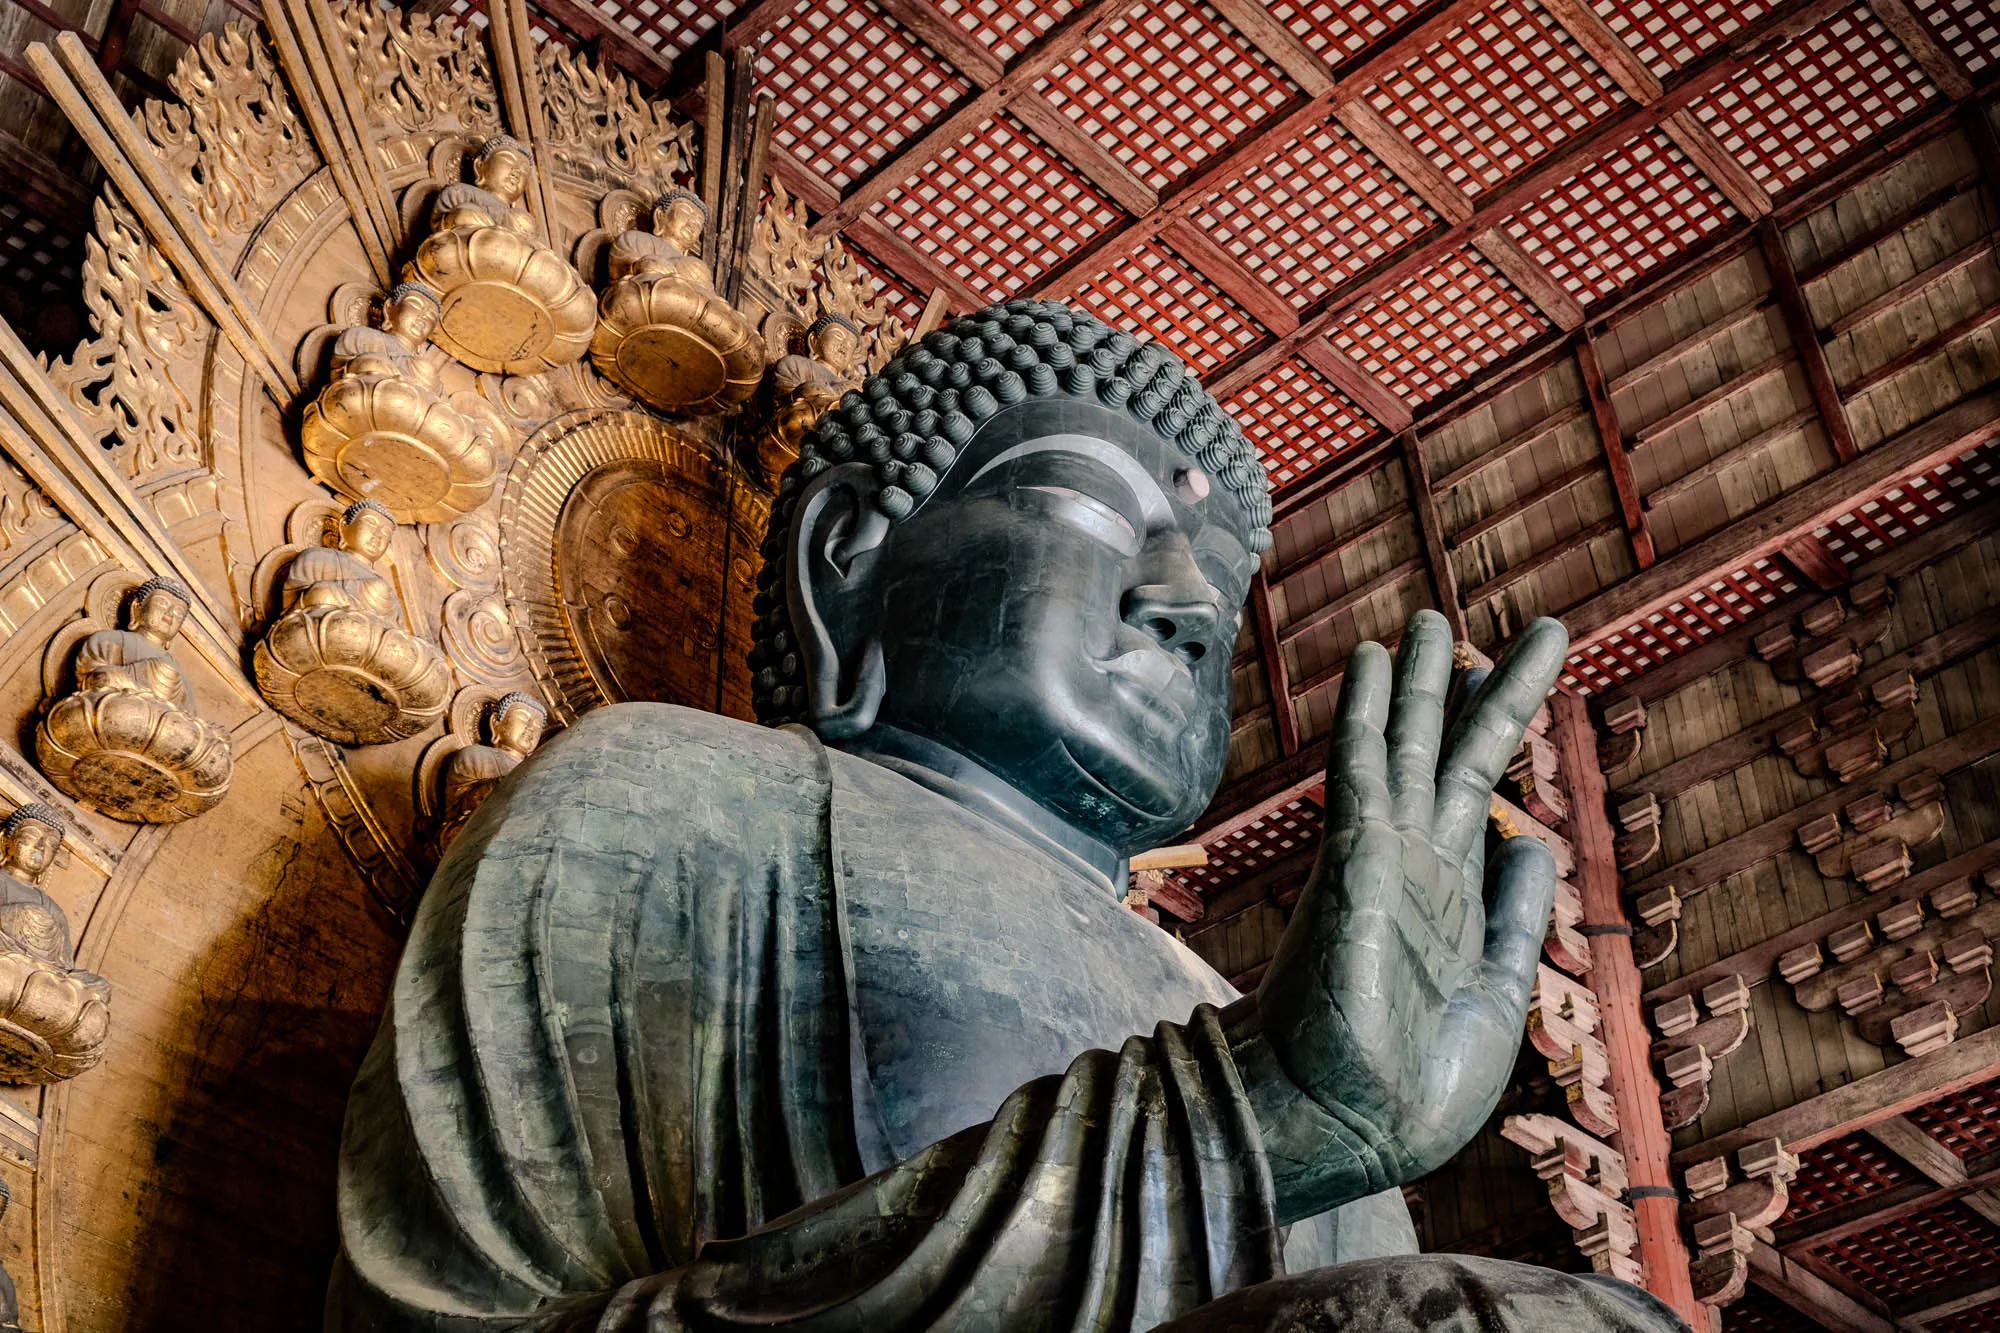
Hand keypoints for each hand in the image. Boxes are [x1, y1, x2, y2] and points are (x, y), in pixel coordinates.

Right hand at [1234, 611, 1567, 1221]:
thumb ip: (1515, 920)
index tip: (1501, 677)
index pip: (1473, 793)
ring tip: (1426, 619)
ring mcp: (1383, 859)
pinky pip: (1363, 768)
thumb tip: (1532, 844)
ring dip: (1417, 682)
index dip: (1491, 731)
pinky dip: (1367, 709)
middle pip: (1442, 754)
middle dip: (1460, 688)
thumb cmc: (1414, 1085)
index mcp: (1451, 897)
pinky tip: (1371, 657)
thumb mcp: (1497, 994)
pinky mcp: (1356, 861)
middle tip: (1462, 623)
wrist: (1349, 1127)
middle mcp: (1415, 865)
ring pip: (1404, 745)